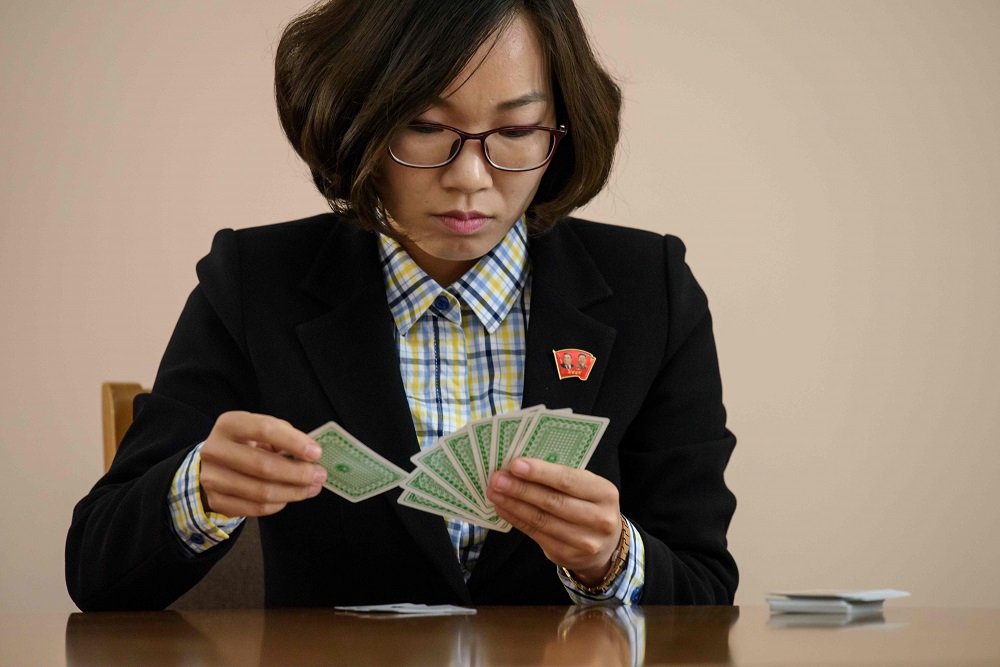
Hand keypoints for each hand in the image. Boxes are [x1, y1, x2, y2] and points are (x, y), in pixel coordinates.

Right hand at [199, 411, 326, 516]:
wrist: (214, 463)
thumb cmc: (247, 443)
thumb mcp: (261, 430)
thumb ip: (284, 436)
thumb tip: (311, 454)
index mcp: (229, 424)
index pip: (264, 429)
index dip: (293, 442)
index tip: (316, 453)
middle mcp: (214, 450)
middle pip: (263, 466)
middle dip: (298, 473)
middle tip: (320, 475)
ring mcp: (211, 478)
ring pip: (261, 492)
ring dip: (294, 492)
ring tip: (312, 488)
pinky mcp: (216, 501)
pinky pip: (255, 508)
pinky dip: (278, 504)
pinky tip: (289, 496)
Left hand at [486, 457, 621, 584]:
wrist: (606, 546)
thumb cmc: (590, 506)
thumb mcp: (588, 488)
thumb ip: (562, 478)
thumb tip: (522, 467)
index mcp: (604, 493)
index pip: (568, 480)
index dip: (540, 472)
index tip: (515, 465)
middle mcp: (598, 518)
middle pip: (553, 501)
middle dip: (521, 489)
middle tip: (498, 479)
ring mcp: (583, 541)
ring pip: (541, 519)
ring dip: (513, 504)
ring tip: (494, 492)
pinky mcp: (566, 555)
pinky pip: (535, 534)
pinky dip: (516, 519)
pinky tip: (502, 508)